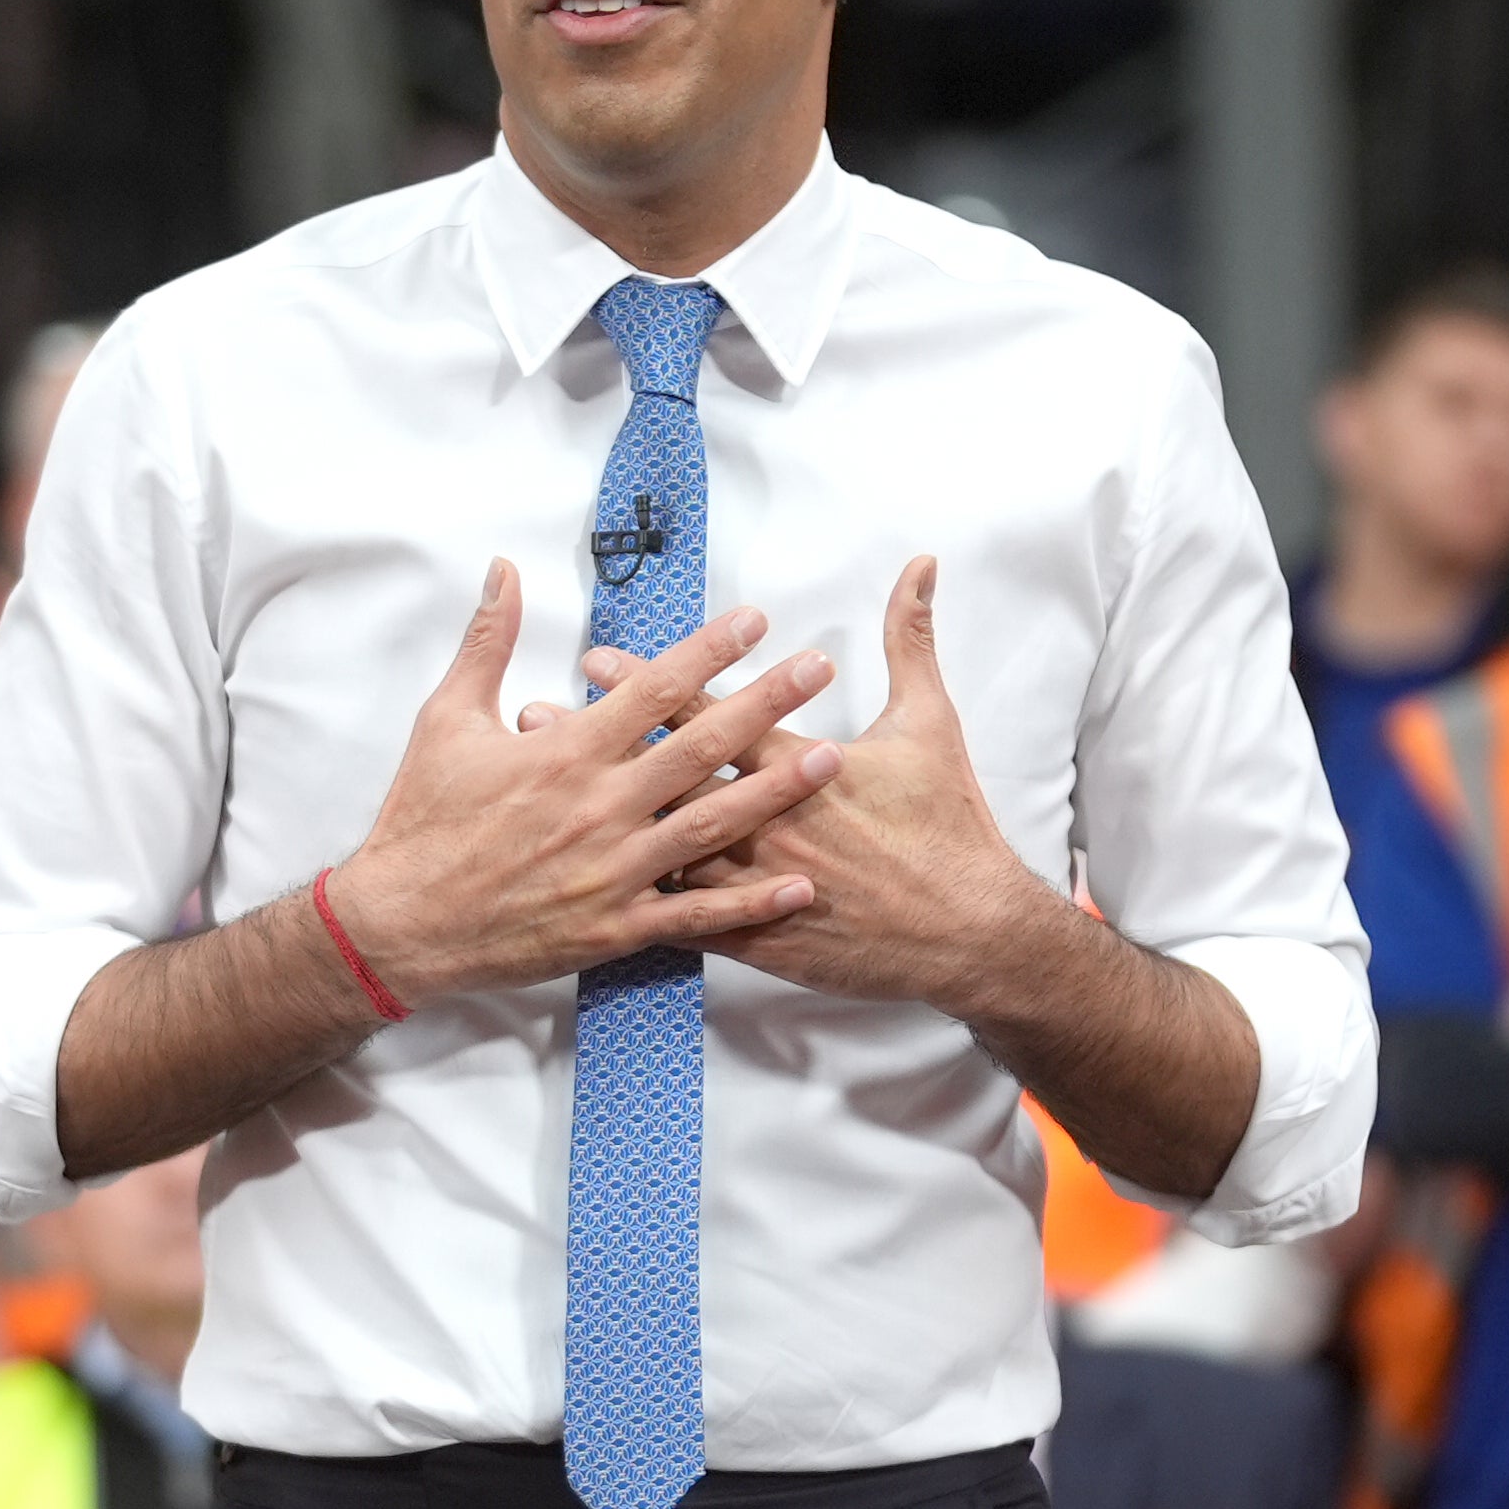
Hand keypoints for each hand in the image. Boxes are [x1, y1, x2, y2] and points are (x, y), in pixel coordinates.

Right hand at [327, 559, 845, 1006]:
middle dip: (767, 702)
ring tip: (829, 760)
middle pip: (699, 745)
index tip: (755, 619)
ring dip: (775, 791)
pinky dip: (750, 904)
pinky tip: (799, 886)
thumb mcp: (445, 717)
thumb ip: (487, 641)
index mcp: (565, 752)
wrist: (399, 923)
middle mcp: (599, 806)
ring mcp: (613, 870)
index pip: (653, 688)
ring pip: (711, 825)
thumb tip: (502, 571)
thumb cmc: (422, 819)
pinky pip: (696, 916)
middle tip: (818, 668)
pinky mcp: (615, 926)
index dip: (710, 650)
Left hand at [569, 557, 1078, 1014]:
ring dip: (600, 822)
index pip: (709, 713)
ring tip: (542, 799)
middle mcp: (769, 822)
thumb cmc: (950, 825)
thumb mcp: (933, 722)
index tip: (598, 660)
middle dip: (599, 746)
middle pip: (666, 777)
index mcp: (801, 765)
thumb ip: (913, 640)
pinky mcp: (761, 940)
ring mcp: (759, 885)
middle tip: (538, 718)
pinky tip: (587, 891)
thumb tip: (920, 567)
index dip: (649, 683)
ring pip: (661, 851)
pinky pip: (688, 923)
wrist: (970, 931)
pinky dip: (639, 905)